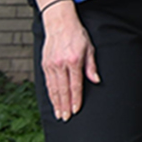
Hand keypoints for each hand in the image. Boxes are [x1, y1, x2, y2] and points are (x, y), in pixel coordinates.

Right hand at [40, 1, 99, 120]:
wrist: (60, 23)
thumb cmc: (78, 35)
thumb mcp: (90, 48)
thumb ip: (91, 66)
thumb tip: (96, 80)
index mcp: (74, 61)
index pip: (75, 85)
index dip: (75, 99)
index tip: (76, 110)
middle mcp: (60, 64)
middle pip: (63, 90)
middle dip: (64, 106)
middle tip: (66, 118)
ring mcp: (51, 65)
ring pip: (53, 88)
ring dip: (56, 103)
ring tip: (58, 114)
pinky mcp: (45, 64)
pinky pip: (48, 83)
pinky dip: (50, 94)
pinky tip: (53, 101)